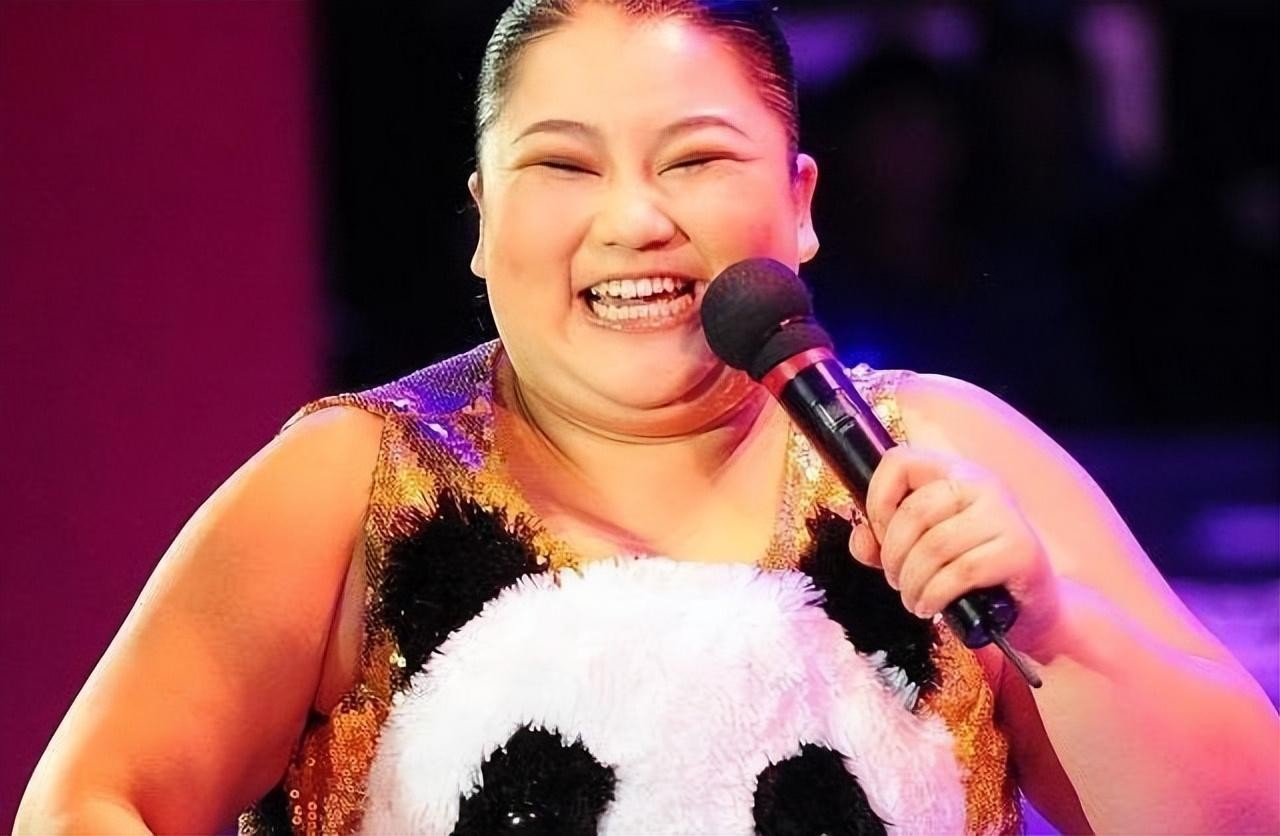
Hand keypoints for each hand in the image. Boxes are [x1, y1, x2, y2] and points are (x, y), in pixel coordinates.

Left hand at [848, 446, 1061, 647]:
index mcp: (952, 473)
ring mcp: (1004, 515)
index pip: (899, 461)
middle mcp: (981, 484)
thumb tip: (860, 540)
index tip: (878, 536)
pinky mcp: (1020, 550)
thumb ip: (881, 542)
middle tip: (896, 580)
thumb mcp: (918, 551)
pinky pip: (961, 572)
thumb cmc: (970, 572)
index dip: (877, 499)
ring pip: (935, 546)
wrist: (1030, 606)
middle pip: (914, 511)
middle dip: (893, 555)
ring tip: (913, 600)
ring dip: (912, 582)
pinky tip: (930, 607)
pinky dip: (934, 595)